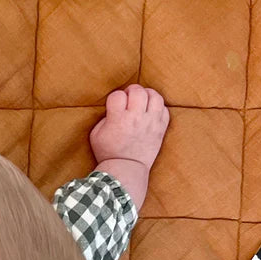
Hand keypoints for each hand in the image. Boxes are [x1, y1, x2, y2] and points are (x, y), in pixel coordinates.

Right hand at [89, 84, 168, 209]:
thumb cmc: (108, 152)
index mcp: (118, 119)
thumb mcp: (96, 134)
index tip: (114, 104)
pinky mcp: (161, 129)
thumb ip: (105, 117)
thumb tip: (115, 107)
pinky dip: (158, 106)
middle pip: (138, 91)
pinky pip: (165, 109)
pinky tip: (151, 110)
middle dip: (131, 91)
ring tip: (142, 99)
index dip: (115, 97)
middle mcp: (136, 118)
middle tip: (128, 97)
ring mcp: (151, 123)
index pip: (117, 95)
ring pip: (155, 96)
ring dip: (147, 94)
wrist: (126, 169)